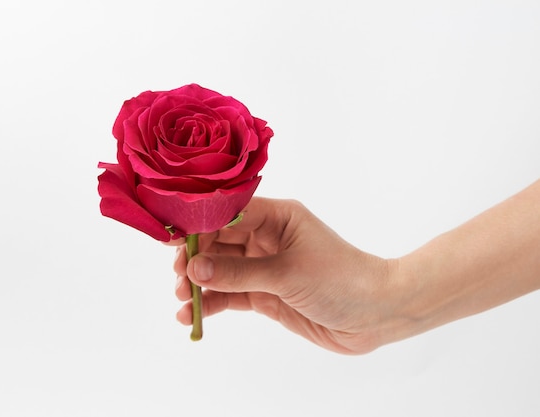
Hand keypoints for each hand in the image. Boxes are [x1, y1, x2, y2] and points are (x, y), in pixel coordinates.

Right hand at [173, 197, 397, 353]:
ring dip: (200, 283)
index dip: (199, 225)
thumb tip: (194, 269)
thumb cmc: (341, 279)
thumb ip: (239, 273)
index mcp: (277, 217)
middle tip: (177, 276)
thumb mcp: (287, 273)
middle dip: (196, 258)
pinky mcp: (266, 294)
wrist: (376, 315)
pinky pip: (231, 294)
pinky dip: (213, 303)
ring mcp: (265, 267)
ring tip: (182, 299)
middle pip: (219, 242)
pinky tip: (194, 314)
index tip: (173, 240)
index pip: (229, 213)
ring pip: (221, 270)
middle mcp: (267, 238)